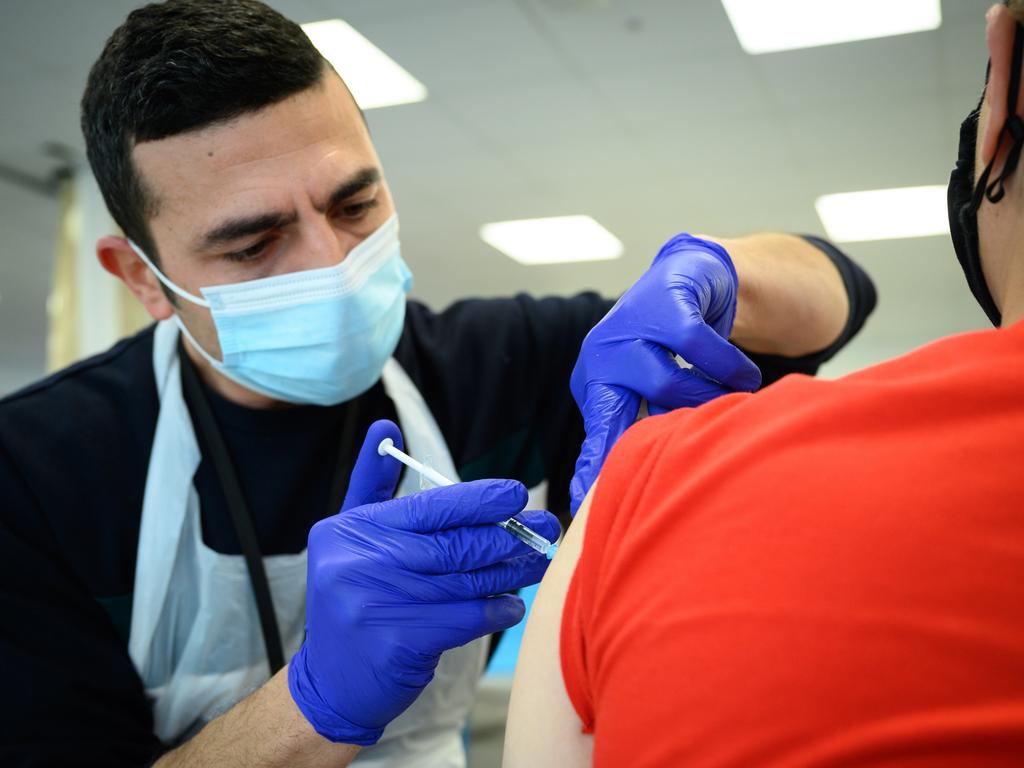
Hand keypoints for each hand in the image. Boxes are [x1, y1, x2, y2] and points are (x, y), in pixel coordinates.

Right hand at [289, 419, 560, 744]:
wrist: (331, 683)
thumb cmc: (355, 601)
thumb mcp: (350, 539)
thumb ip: (373, 486)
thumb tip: (386, 428)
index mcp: (352, 530)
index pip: (430, 506)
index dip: (479, 499)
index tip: (515, 493)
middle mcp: (361, 562)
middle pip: (454, 543)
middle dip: (508, 534)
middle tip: (544, 527)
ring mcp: (378, 604)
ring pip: (467, 580)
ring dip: (511, 571)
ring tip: (537, 563)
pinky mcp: (400, 643)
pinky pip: (467, 617)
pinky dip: (497, 610)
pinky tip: (513, 605)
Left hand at [569, 234, 761, 512]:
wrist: (692, 274)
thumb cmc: (670, 345)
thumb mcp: (649, 387)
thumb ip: (644, 427)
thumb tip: (645, 488)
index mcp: (595, 383)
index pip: (594, 434)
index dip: (592, 468)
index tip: (582, 503)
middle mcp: (602, 356)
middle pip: (619, 414)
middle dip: (647, 443)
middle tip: (681, 459)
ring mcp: (628, 326)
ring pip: (668, 385)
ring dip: (708, 398)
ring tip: (730, 399)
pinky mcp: (663, 302)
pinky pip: (699, 348)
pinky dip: (729, 367)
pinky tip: (743, 375)